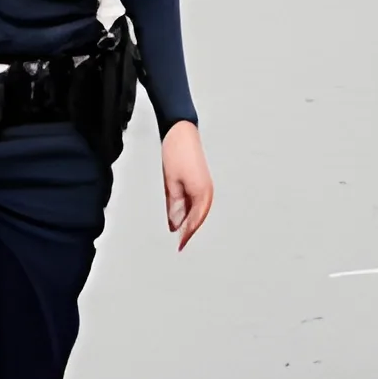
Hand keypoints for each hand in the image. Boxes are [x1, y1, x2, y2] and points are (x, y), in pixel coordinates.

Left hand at [161, 122, 213, 248]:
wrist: (181, 132)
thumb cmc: (176, 154)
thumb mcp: (171, 183)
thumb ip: (174, 205)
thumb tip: (175, 223)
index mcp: (202, 192)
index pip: (195, 220)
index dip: (187, 234)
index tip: (180, 246)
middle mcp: (207, 191)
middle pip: (199, 217)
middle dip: (190, 230)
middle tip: (180, 243)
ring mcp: (205, 186)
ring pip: (199, 210)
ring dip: (190, 221)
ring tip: (180, 233)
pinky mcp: (200, 181)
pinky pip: (197, 201)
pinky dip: (189, 211)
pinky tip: (181, 216)